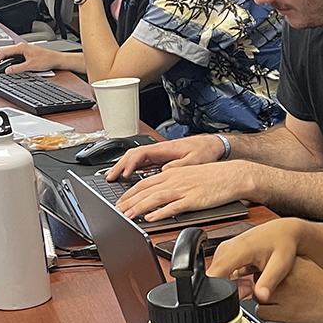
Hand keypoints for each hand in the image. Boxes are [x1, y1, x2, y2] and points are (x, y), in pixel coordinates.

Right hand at [0, 42, 78, 74]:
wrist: (56, 59)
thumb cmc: (47, 60)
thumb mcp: (31, 66)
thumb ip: (18, 68)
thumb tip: (7, 71)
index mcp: (21, 47)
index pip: (3, 52)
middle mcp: (20, 47)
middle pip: (1, 51)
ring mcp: (21, 50)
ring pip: (5, 53)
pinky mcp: (23, 53)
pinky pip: (10, 55)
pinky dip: (4, 60)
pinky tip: (2, 65)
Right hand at [107, 134, 224, 179]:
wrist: (212, 145)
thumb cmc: (204, 151)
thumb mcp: (195, 160)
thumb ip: (179, 166)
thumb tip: (164, 171)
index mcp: (164, 148)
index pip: (140, 153)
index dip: (130, 163)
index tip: (125, 174)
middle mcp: (158, 150)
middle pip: (132, 155)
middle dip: (119, 165)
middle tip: (110, 178)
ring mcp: (158, 154)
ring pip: (134, 158)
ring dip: (122, 167)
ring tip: (112, 178)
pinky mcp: (160, 158)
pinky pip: (141, 162)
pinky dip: (131, 168)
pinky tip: (126, 177)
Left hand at [114, 161, 254, 222]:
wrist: (233, 175)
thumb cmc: (214, 176)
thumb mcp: (189, 174)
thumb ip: (173, 181)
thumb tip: (161, 191)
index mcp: (173, 173)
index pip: (145, 182)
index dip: (130, 193)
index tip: (120, 201)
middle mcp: (175, 180)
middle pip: (146, 190)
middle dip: (129, 201)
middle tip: (117, 211)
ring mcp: (183, 190)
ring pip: (155, 198)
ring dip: (138, 207)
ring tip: (127, 216)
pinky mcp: (193, 200)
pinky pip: (173, 207)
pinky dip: (160, 213)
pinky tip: (151, 218)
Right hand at [207, 219, 302, 300]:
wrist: (284, 231)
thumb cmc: (283, 244)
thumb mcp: (280, 265)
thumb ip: (269, 282)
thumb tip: (261, 298)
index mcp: (237, 250)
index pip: (213, 275)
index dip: (219, 291)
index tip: (236, 295)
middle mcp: (227, 248)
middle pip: (214, 279)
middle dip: (230, 291)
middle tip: (250, 289)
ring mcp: (225, 250)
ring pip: (218, 277)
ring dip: (232, 286)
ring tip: (252, 282)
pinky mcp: (226, 253)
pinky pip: (222, 272)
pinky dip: (233, 280)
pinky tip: (248, 278)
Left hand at [250, 256, 322, 322]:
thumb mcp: (309, 266)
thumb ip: (290, 264)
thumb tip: (272, 263)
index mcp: (292, 262)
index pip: (264, 262)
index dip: (264, 271)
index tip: (268, 276)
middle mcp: (286, 276)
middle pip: (257, 278)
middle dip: (264, 285)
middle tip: (275, 291)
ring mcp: (284, 294)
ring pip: (257, 296)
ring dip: (265, 300)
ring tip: (279, 302)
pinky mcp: (284, 312)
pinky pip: (261, 312)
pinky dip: (267, 313)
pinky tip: (280, 312)